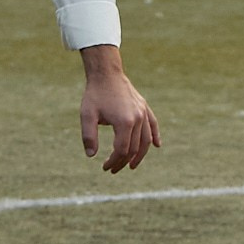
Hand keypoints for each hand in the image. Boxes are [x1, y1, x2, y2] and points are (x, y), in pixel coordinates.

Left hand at [80, 58, 158, 174]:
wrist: (106, 73)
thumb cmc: (95, 94)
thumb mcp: (87, 116)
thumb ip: (89, 136)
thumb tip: (91, 156)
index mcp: (124, 122)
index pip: (122, 150)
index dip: (113, 161)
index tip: (104, 167)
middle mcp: (137, 118)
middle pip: (134, 148)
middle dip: (123, 161)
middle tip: (113, 169)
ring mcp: (143, 112)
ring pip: (146, 139)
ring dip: (140, 155)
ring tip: (132, 165)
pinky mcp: (144, 107)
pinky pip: (153, 124)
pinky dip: (155, 136)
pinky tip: (156, 145)